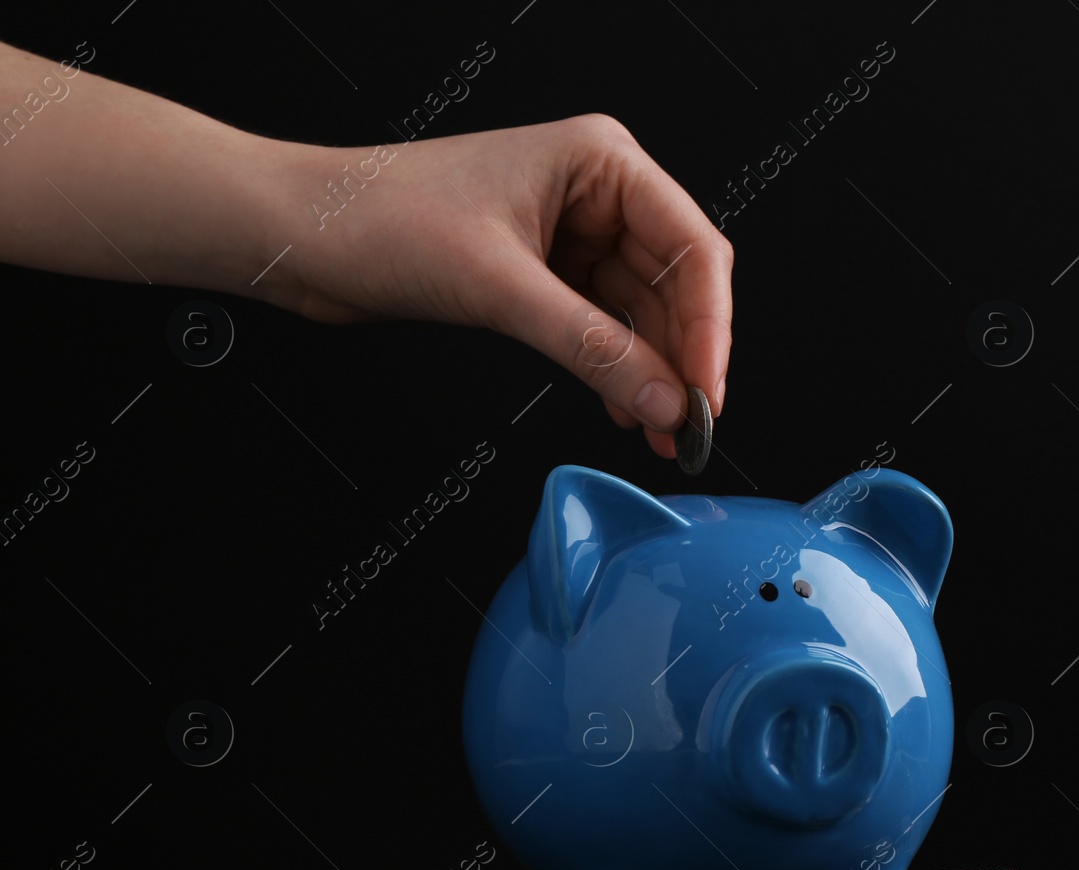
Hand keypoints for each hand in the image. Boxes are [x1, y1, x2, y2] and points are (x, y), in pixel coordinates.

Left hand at [280, 115, 732, 458]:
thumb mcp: (499, 288)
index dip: (709, 327)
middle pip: (676, 284)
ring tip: (660, 429)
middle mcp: (594, 192)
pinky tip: (624, 407)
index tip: (707, 390)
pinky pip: (603, 326)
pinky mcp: (544, 273)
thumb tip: (661, 399)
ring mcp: (571, 233)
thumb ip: (591, 348)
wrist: (301, 232)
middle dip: (684, 357)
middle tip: (690, 423)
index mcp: (600, 161)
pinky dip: (617, 369)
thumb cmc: (377, 216)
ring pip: (642, 312)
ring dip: (653, 373)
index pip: (691, 247)